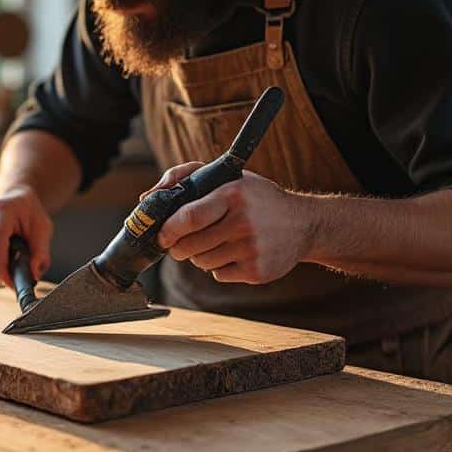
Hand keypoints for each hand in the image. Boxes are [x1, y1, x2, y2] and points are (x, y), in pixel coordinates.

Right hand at [0, 185, 52, 287]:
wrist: (12, 200)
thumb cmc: (27, 213)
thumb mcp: (43, 228)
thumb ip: (40, 251)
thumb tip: (33, 273)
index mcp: (0, 211)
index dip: (2, 268)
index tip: (11, 283)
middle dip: (3, 274)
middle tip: (19, 275)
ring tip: (11, 262)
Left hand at [152, 165, 314, 283]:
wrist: (305, 224)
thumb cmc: (258, 198)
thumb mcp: (228, 177)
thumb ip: (185, 177)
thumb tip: (147, 197)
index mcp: (233, 195)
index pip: (188, 218)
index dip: (168, 230)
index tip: (162, 234)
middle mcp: (243, 223)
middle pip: (189, 246)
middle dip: (178, 246)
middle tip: (181, 241)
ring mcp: (251, 250)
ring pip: (201, 262)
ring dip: (199, 255)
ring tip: (217, 242)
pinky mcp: (256, 271)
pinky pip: (218, 274)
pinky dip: (219, 267)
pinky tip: (235, 253)